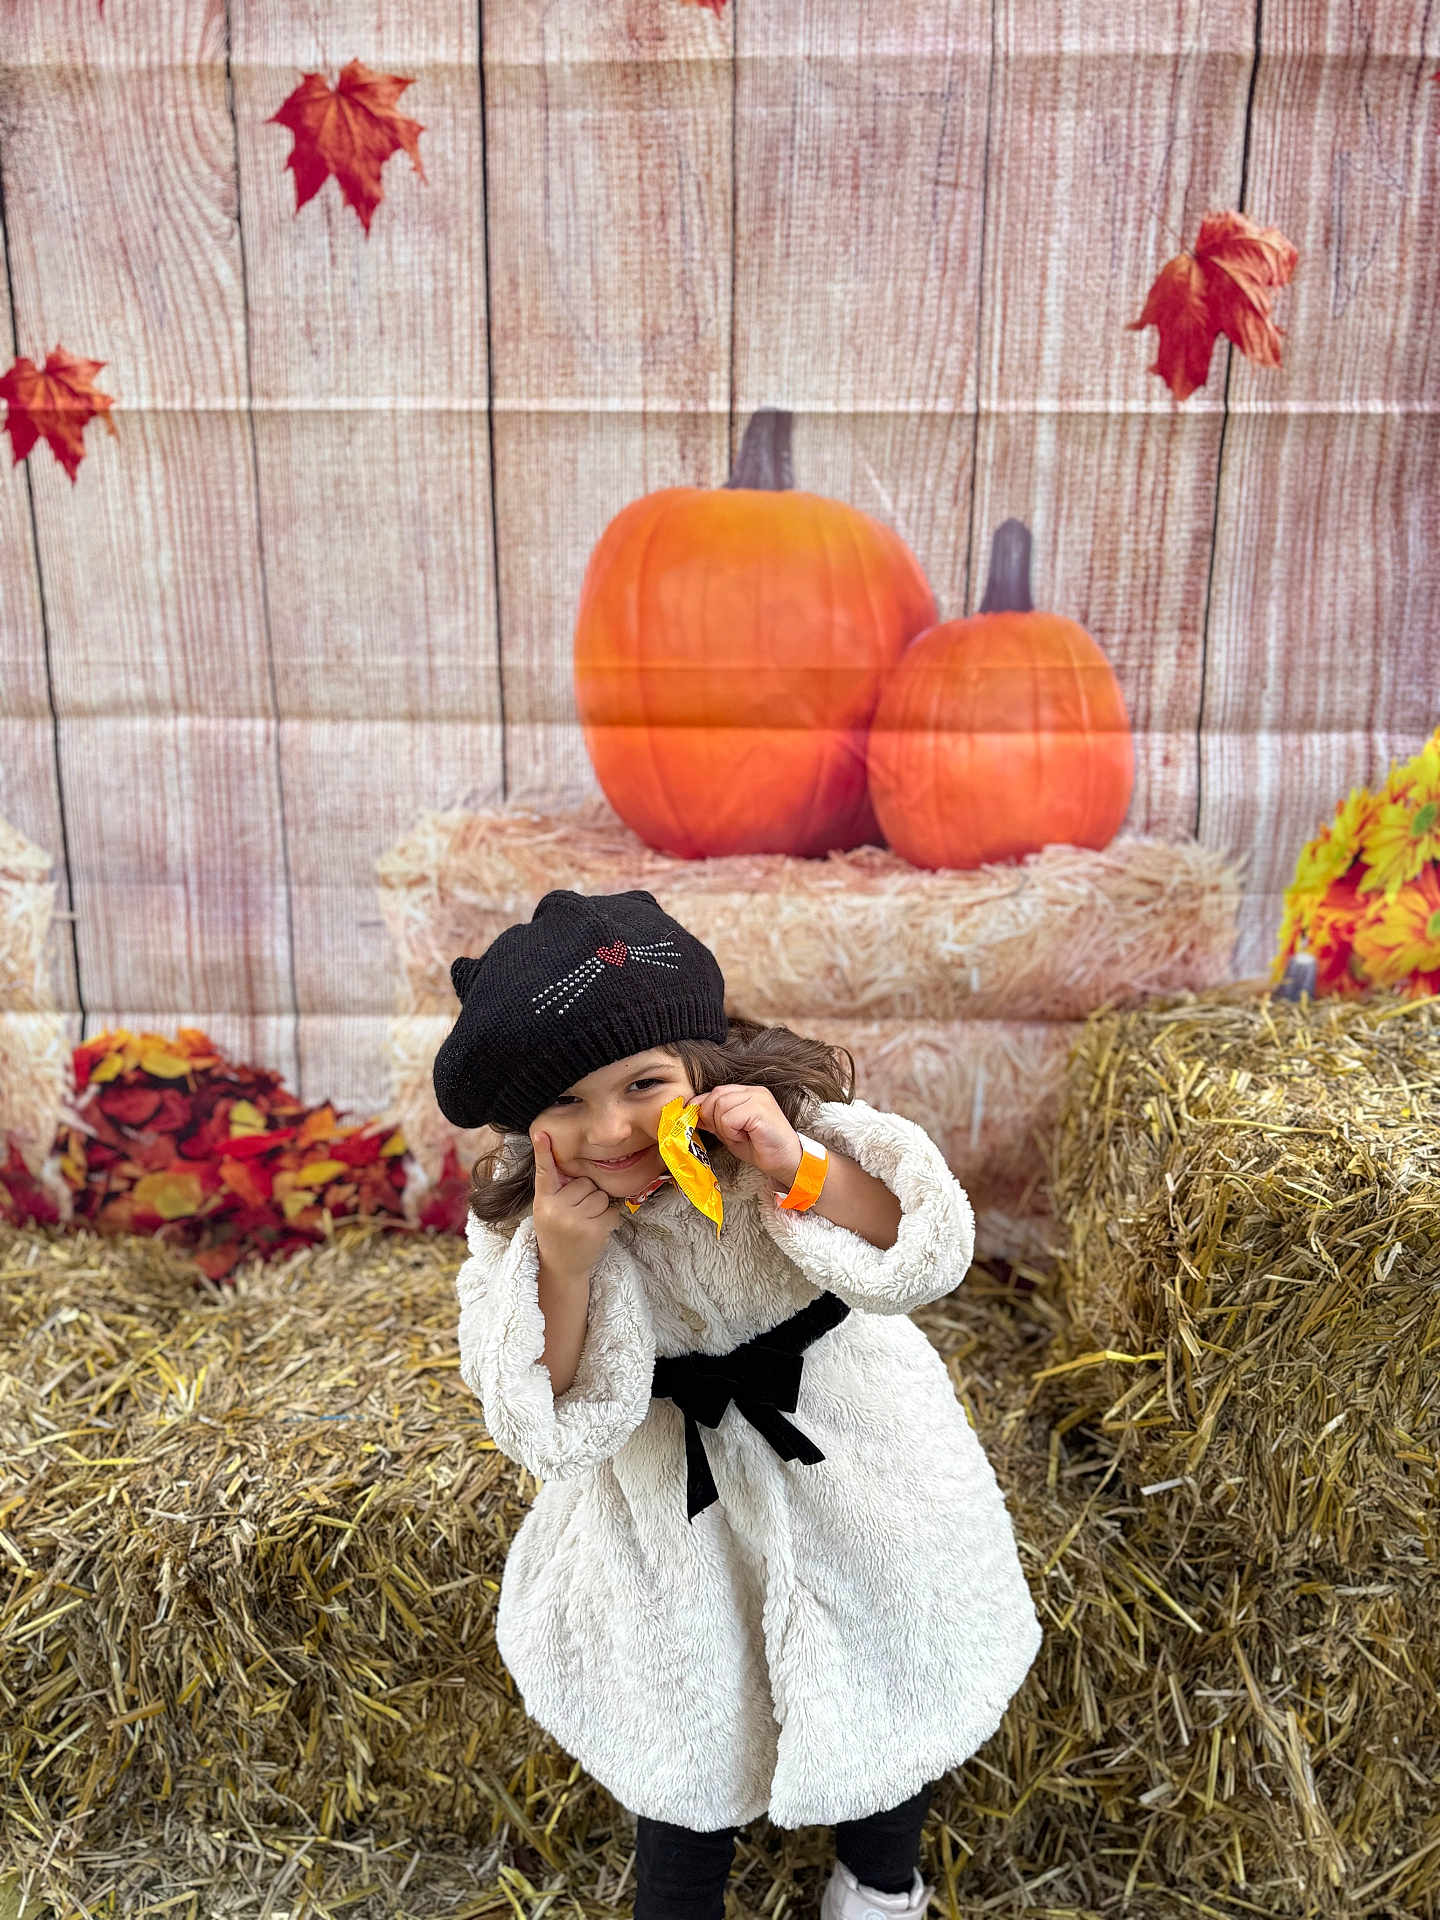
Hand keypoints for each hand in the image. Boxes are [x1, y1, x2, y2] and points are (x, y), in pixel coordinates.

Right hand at [530, 1129, 619, 1278]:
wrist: (560, 1267)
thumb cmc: (556, 1233)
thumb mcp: (547, 1210)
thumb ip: (557, 1190)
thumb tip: (576, 1169)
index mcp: (543, 1200)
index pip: (544, 1172)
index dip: (542, 1151)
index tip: (542, 1133)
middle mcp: (556, 1208)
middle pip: (585, 1183)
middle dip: (586, 1195)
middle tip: (576, 1214)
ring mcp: (574, 1220)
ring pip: (600, 1196)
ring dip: (599, 1208)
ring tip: (586, 1222)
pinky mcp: (593, 1230)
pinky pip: (612, 1212)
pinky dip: (609, 1220)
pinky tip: (596, 1230)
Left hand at [693, 1084, 802, 1188]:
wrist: (786, 1161)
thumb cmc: (761, 1148)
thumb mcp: (730, 1133)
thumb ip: (714, 1121)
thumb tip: (692, 1113)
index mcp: (747, 1093)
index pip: (714, 1092)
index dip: (703, 1108)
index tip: (703, 1125)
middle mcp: (753, 1091)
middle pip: (715, 1096)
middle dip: (713, 1118)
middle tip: (730, 1134)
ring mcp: (758, 1098)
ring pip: (721, 1106)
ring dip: (724, 1127)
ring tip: (741, 1135)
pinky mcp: (760, 1110)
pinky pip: (730, 1118)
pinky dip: (732, 1132)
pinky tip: (746, 1136)